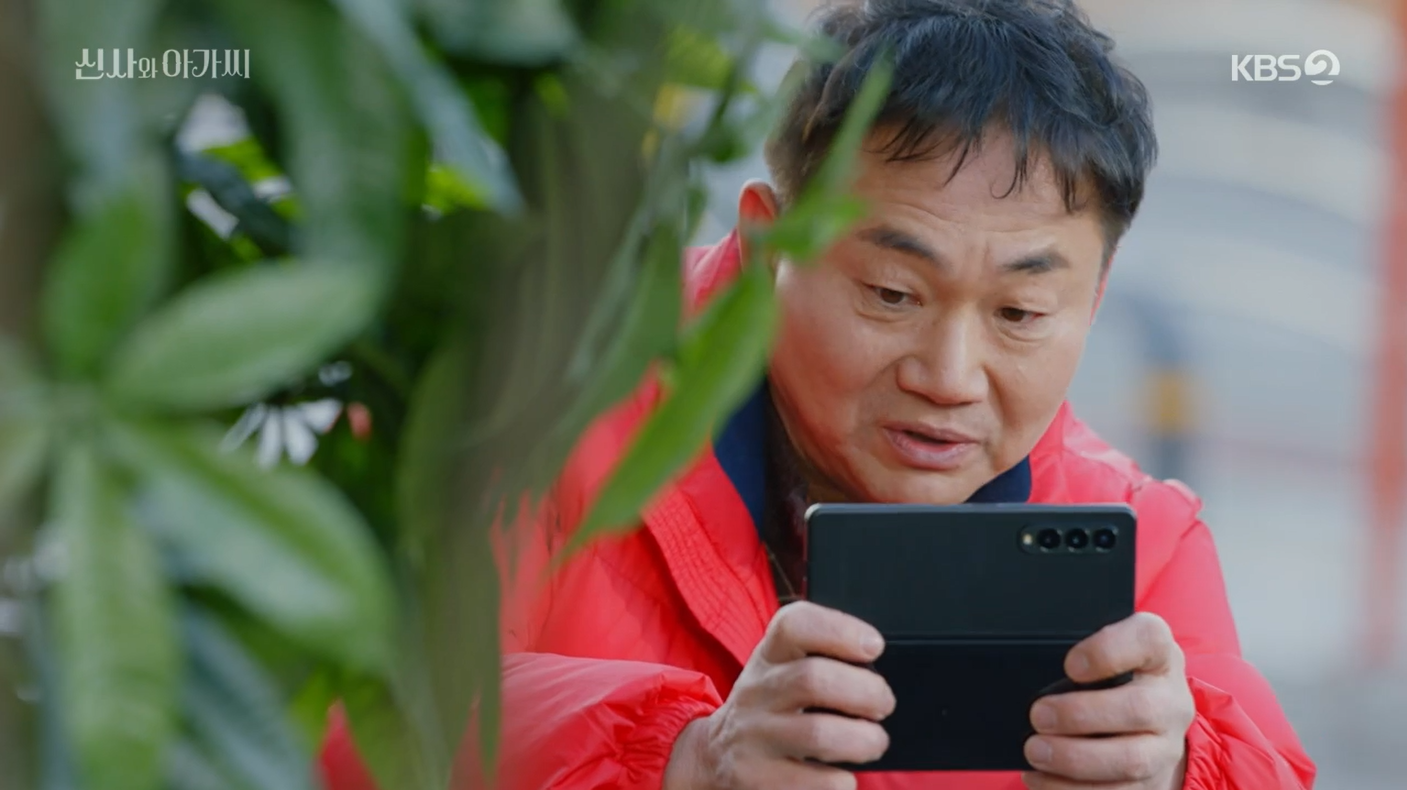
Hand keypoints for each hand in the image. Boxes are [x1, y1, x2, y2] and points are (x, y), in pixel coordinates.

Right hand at [663, 601, 894, 789]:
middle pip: (813, 679)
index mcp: (768, 656)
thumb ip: (822, 661)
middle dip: (866, 692)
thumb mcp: (781, 670)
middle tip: (882, 705)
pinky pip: (815, 783)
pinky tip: (842, 776)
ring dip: (863, 740)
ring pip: (819, 734)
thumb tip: (876, 678)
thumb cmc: (770, 708)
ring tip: (872, 742)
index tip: (873, 646)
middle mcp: (756, 692)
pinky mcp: (756, 779)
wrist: (716, 755)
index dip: (839, 629)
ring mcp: (753, 737)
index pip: (793, 625)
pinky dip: (842, 782)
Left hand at [1023, 613, 1194, 789]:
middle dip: (1080, 715)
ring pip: (1130, 761)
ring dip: (1076, 759)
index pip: (1149, 639)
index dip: (1109, 651)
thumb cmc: (1117, 677)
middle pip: (1140, 709)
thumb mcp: (1108, 652)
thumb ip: (1078, 649)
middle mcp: (1171, 700)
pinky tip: (1042, 779)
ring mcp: (1167, 747)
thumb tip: (1026, 665)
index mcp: (1159, 654)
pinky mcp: (1154, 783)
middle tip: (1037, 715)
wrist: (1154, 725)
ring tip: (1035, 752)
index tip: (1070, 664)